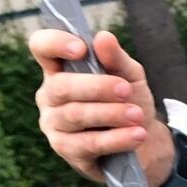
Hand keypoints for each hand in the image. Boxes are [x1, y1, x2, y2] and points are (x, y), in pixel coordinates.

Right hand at [32, 29, 173, 186]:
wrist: (144, 140)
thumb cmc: (129, 100)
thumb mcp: (130, 75)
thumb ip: (116, 58)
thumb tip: (103, 37)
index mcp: (60, 69)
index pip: (42, 47)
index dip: (55, 43)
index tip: (81, 49)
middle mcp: (50, 95)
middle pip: (61, 86)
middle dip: (97, 87)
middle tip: (126, 90)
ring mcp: (54, 124)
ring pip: (75, 115)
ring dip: (110, 114)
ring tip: (137, 115)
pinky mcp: (66, 150)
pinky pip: (89, 143)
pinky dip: (116, 138)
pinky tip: (136, 134)